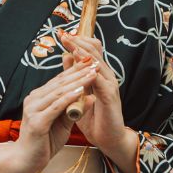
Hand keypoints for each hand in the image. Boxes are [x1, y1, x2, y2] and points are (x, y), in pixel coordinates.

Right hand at [10, 56, 98, 172]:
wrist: (26, 161)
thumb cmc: (44, 141)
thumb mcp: (62, 122)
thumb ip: (74, 109)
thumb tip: (90, 96)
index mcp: (38, 97)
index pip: (60, 80)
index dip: (76, 70)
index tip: (90, 62)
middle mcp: (34, 99)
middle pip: (60, 82)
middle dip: (79, 71)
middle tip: (94, 62)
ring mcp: (34, 109)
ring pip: (59, 91)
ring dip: (78, 81)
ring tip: (92, 73)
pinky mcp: (37, 121)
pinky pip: (56, 106)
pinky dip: (69, 98)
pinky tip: (80, 91)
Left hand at [57, 29, 133, 158]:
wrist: (109, 138)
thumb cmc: (94, 116)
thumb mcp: (80, 92)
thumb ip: (74, 75)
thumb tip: (66, 55)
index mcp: (98, 73)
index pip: (90, 49)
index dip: (77, 40)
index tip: (63, 34)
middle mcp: (106, 75)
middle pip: (94, 50)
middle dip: (78, 41)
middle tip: (64, 35)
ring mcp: (110, 85)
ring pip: (97, 63)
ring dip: (83, 53)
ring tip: (71, 45)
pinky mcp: (110, 97)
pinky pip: (100, 82)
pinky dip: (90, 74)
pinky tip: (82, 68)